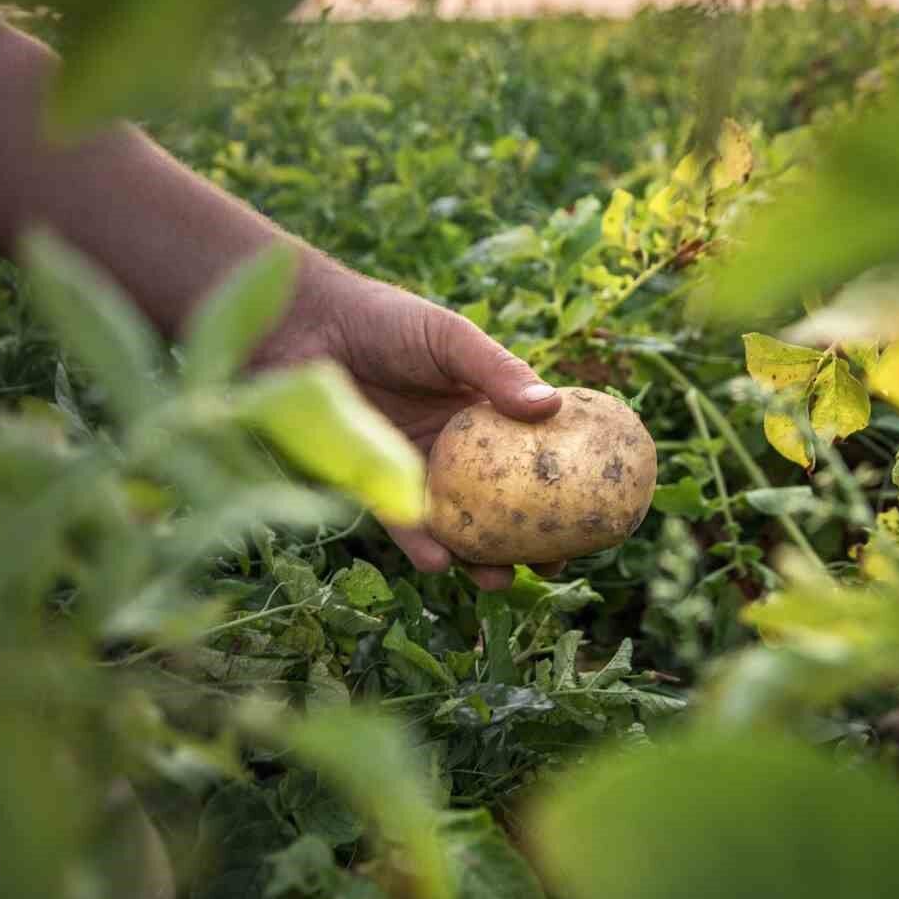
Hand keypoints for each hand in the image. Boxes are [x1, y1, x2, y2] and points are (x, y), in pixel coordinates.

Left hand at [254, 254, 563, 589]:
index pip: (535, 454)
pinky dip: (421, 543)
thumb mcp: (450, 338)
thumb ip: (497, 371)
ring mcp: (413, 467)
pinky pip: (400, 522)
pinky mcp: (369, 481)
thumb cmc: (384, 319)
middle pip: (500, 502)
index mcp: (482, 411)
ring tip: (497, 579)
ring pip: (456, 523)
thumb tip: (553, 407)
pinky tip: (440, 561)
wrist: (304, 323)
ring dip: (477, 556)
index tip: (595, 514)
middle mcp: (454, 446)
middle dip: (527, 538)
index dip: (565, 485)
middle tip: (552, 565)